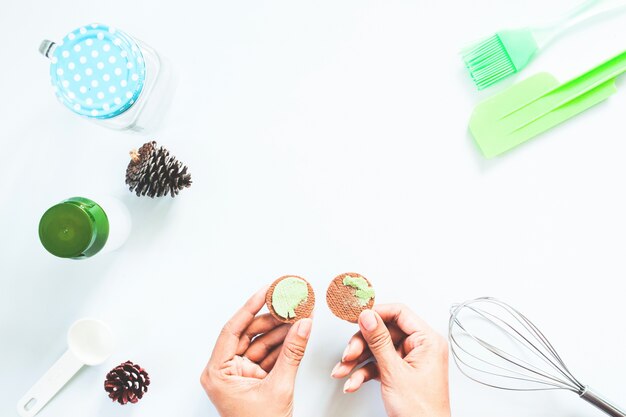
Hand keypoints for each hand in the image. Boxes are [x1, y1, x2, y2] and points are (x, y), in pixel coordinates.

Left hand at [200, 287, 312, 416]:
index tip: (265, 292)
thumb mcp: (279, 387)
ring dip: (280, 331)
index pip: (231, 330)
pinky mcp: (253, 379)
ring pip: (259, 343)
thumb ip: (292, 352)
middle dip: (271, 319)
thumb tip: (303, 325)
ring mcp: (239, 375)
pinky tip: (296, 332)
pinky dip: (282, 345)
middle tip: (289, 303)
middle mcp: (225, 371)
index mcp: (218, 373)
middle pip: (247, 334)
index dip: (250, 308)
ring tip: (298, 315)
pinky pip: (267, 355)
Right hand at [331, 304, 449, 416]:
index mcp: (427, 341)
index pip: (400, 313)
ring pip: (377, 350)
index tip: (356, 317)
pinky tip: (352, 382)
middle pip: (383, 332)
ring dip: (358, 361)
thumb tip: (368, 316)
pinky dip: (363, 373)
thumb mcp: (394, 372)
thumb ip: (379, 341)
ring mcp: (408, 361)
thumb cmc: (421, 412)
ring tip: (344, 370)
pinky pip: (377, 365)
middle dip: (362, 344)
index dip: (376, 313)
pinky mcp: (399, 373)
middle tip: (348, 353)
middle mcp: (419, 348)